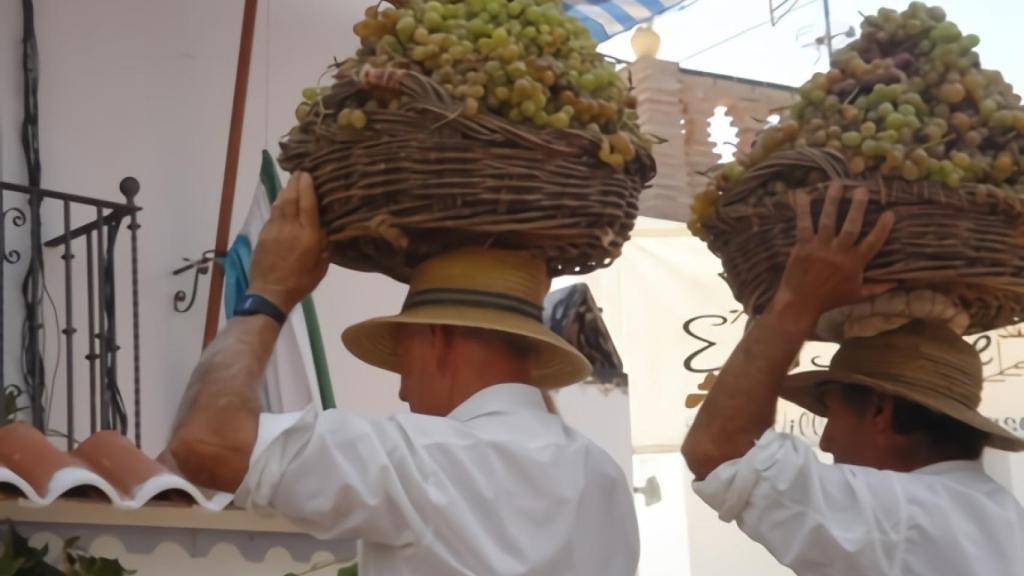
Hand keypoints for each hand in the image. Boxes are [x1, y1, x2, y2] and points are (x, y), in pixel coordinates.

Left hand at [249, 172, 328, 312]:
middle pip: (291, 197)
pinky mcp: (263, 234)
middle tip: (300, 172)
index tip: (308, 174)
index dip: (308, 186)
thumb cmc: (300, 282)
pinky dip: (278, 204)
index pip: (308, 203)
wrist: (270, 292)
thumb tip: (324, 232)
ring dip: (285, 191)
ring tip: (291, 183)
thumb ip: (324, 246)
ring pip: (280, 203)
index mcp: (308, 235)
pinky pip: (273, 214)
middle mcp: (290, 227)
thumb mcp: (321, 266)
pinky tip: (281, 203)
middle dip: (295, 182)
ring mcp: (274, 229)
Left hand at [769, 182, 895, 330]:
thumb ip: (878, 287)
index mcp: (854, 264)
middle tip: (862, 189)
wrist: (801, 303)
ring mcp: (820, 248)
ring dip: (832, 201)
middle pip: (851, 227)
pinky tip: (802, 194)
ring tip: (837, 184)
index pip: (873, 243)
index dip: (882, 228)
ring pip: (828, 221)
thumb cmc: (830, 299)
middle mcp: (839, 253)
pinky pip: (803, 225)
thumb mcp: (857, 295)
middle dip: (857, 207)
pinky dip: (802, 210)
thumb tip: (899, 282)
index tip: (890, 213)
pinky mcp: (802, 247)